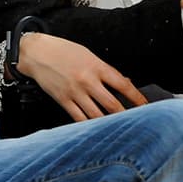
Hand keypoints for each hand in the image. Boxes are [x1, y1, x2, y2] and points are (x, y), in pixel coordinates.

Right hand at [18, 33, 146, 120]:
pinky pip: (79, 118)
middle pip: (112, 104)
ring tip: (120, 130)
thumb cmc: (62, 51)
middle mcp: (87, 80)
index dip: (137, 97)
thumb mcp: (88, 54)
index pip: (123, 84)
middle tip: (137, 123)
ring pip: (97, 115)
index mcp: (96, 66)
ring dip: (109, 124)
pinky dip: (89, 126)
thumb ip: (105, 69)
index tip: (146, 105)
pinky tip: (97, 130)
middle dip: (126, 115)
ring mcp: (75, 92)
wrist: (36, 52)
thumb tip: (123, 81)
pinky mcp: (63, 100)